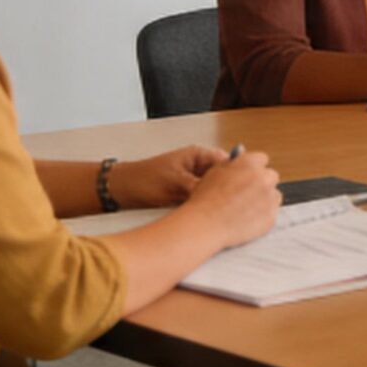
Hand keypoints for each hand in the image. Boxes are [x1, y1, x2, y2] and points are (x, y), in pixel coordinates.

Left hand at [109, 144, 226, 208]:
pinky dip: (207, 202)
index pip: (227, 161)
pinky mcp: (188, 190)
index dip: (237, 174)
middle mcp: (198, 164)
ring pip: (215, 187)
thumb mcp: (176, 185)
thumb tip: (220, 194)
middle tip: (236, 201)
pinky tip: (211, 212)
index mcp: (197, 154)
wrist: (122, 190)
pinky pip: (204, 195)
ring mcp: (194, 177)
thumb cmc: (144, 180)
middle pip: (224, 174)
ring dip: (217, 196)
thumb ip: (200, 187)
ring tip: (224, 208)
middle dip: (229, 187)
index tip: (244, 187)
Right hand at [181, 148, 281, 247]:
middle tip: (248, 193)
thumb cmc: (205, 199)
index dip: (253, 167)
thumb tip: (241, 159)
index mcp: (250, 163)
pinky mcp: (271, 216)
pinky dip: (263, 216)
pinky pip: (272, 213)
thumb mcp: (215, 172)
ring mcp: (269, 198)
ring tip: (246, 208)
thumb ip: (232, 164)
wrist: (205, 224)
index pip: (262, 159)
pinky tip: (247, 219)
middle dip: (261, 182)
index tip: (249, 174)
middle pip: (271, 176)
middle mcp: (263, 178)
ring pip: (274, 195)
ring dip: (264, 199)